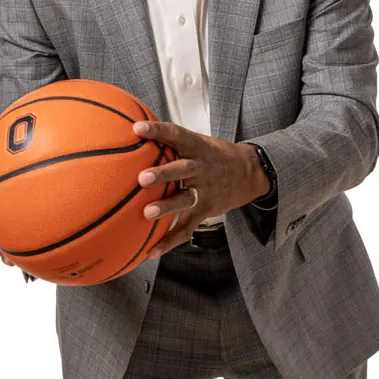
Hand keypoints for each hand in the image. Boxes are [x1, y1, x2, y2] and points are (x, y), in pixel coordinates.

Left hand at [133, 121, 271, 258]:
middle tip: (142, 178)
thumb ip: (167, 138)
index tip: (137, 128)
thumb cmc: (211, 154)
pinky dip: (169, 241)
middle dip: (163, 174)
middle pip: (182, 169)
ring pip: (185, 200)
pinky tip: (150, 251)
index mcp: (196, 147)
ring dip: (167, 207)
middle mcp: (201, 168)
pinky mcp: (205, 211)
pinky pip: (186, 228)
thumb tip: (128, 127)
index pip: (176, 134)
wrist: (249, 173)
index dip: (157, 130)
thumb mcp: (196, 140)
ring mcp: (205, 191)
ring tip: (147, 213)